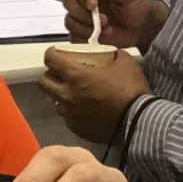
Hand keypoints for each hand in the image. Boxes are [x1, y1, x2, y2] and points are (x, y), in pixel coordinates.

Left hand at [36, 46, 150, 145]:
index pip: (50, 60)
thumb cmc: (131, 91)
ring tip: (72, 92)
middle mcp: (67, 95)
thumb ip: (115, 54)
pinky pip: (66, 117)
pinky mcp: (76, 128)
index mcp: (75, 76)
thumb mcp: (126, 63)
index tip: (55, 53)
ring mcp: (70, 114)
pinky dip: (71, 111)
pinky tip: (82, 109)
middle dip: (49, 75)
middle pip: (43, 82)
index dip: (51, 54)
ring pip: (54, 101)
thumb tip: (112, 53)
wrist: (139, 122)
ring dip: (59, 94)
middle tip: (60, 73)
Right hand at [64, 0, 163, 50]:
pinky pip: (73, 37)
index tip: (93, 3)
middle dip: (85, 14)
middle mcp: (84, 0)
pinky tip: (99, 37)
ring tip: (105, 29)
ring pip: (70, 21)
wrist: (142, 28)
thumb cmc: (136, 8)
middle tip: (104, 20)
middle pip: (69, 2)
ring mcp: (82, 17)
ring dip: (87, 28)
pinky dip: (85, 38)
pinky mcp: (82, 33)